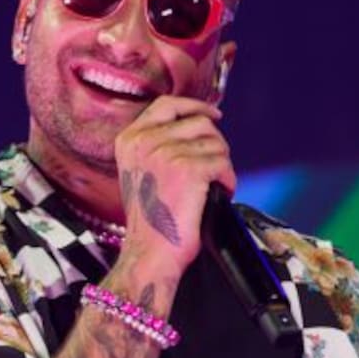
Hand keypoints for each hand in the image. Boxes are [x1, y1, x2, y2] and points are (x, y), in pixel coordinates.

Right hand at [113, 96, 236, 278]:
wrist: (150, 252)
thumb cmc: (152, 219)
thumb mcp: (143, 171)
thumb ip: (158, 145)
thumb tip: (199, 123)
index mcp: (129, 139)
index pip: (167, 105)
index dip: (194, 106)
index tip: (213, 113)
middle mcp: (144, 141)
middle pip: (198, 122)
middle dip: (215, 144)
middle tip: (215, 169)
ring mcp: (165, 153)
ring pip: (215, 143)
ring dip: (222, 165)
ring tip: (213, 187)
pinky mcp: (188, 169)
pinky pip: (223, 163)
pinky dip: (228, 180)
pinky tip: (220, 194)